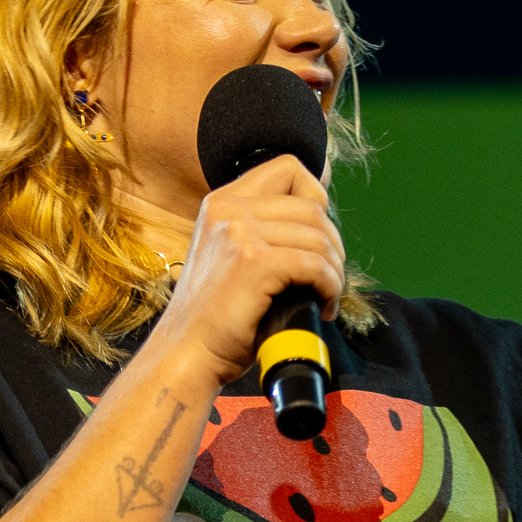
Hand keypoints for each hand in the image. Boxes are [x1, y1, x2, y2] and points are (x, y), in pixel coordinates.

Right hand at [147, 155, 345, 391]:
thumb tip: (320, 214)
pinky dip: (330, 286)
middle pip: (312, 206)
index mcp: (223, 202)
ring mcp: (239, 233)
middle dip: (332, 244)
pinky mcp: (253, 263)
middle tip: (326, 277)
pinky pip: (315, 264)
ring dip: (334, 270)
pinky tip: (323, 306)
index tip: (318, 235)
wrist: (186, 354)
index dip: (316, 197)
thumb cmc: (216, 316)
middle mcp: (229, 209)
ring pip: (318, 236)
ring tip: (325, 295)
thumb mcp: (231, 255)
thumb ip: (262, 229)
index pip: (289, 168)